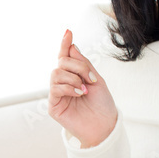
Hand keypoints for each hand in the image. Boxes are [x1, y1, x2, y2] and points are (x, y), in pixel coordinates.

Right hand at [48, 29, 117, 147]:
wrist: (105, 125)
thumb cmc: (102, 104)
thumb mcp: (97, 80)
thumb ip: (83, 64)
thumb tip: (72, 47)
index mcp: (74, 75)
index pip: (66, 56)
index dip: (66, 43)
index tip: (68, 32)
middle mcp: (64, 82)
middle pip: (62, 62)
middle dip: (77, 66)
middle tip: (90, 78)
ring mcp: (57, 93)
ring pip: (56, 73)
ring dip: (73, 78)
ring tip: (84, 89)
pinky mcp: (53, 106)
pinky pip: (55, 88)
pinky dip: (68, 88)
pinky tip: (79, 93)